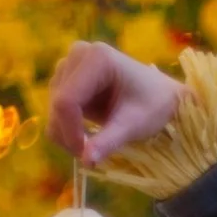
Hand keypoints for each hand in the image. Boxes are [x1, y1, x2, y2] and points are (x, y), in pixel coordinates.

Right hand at [48, 41, 184, 167]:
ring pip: (53, 106)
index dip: (69, 131)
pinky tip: (86, 134)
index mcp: (97, 58)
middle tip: (88, 155)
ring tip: (92, 144)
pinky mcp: (68, 76)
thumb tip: (86, 161)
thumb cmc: (155, 105)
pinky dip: (67, 125)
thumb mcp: (134, 125)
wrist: (162, 95)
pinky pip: (57, 106)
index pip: (66, 100)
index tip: (84, 154)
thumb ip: (108, 141)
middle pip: (57, 103)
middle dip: (68, 133)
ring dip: (66, 131)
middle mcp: (78, 54)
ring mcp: (71, 64)